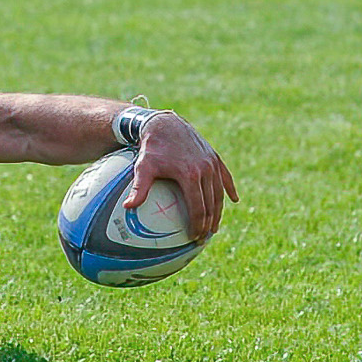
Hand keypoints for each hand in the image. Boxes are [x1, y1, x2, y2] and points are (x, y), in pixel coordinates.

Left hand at [122, 112, 239, 242]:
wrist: (165, 123)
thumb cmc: (152, 147)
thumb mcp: (143, 167)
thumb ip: (139, 188)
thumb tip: (128, 207)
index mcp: (190, 175)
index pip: (198, 207)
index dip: (198, 225)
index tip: (194, 237)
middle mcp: (205, 169)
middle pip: (211, 204)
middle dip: (209, 223)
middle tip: (204, 238)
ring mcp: (212, 163)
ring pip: (219, 193)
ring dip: (219, 211)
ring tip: (214, 227)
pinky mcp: (214, 157)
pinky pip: (225, 176)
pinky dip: (229, 189)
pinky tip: (234, 200)